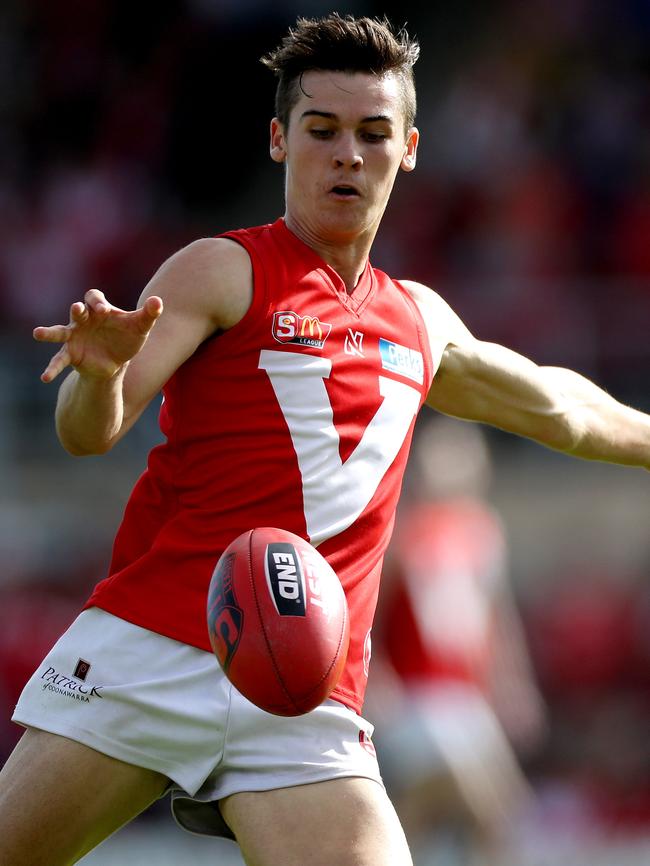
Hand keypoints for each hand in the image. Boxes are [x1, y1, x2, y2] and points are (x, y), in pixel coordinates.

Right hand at [33, 289, 162, 382]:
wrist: (118, 360)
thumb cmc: (127, 337)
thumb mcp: (140, 327)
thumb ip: (149, 314)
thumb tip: (158, 301)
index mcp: (99, 309)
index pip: (94, 298)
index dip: (97, 301)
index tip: (104, 310)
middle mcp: (83, 320)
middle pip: (77, 311)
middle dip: (78, 311)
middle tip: (77, 310)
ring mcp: (74, 336)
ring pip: (59, 332)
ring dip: (48, 333)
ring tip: (38, 333)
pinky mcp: (70, 354)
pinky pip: (59, 360)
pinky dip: (52, 368)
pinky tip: (45, 378)